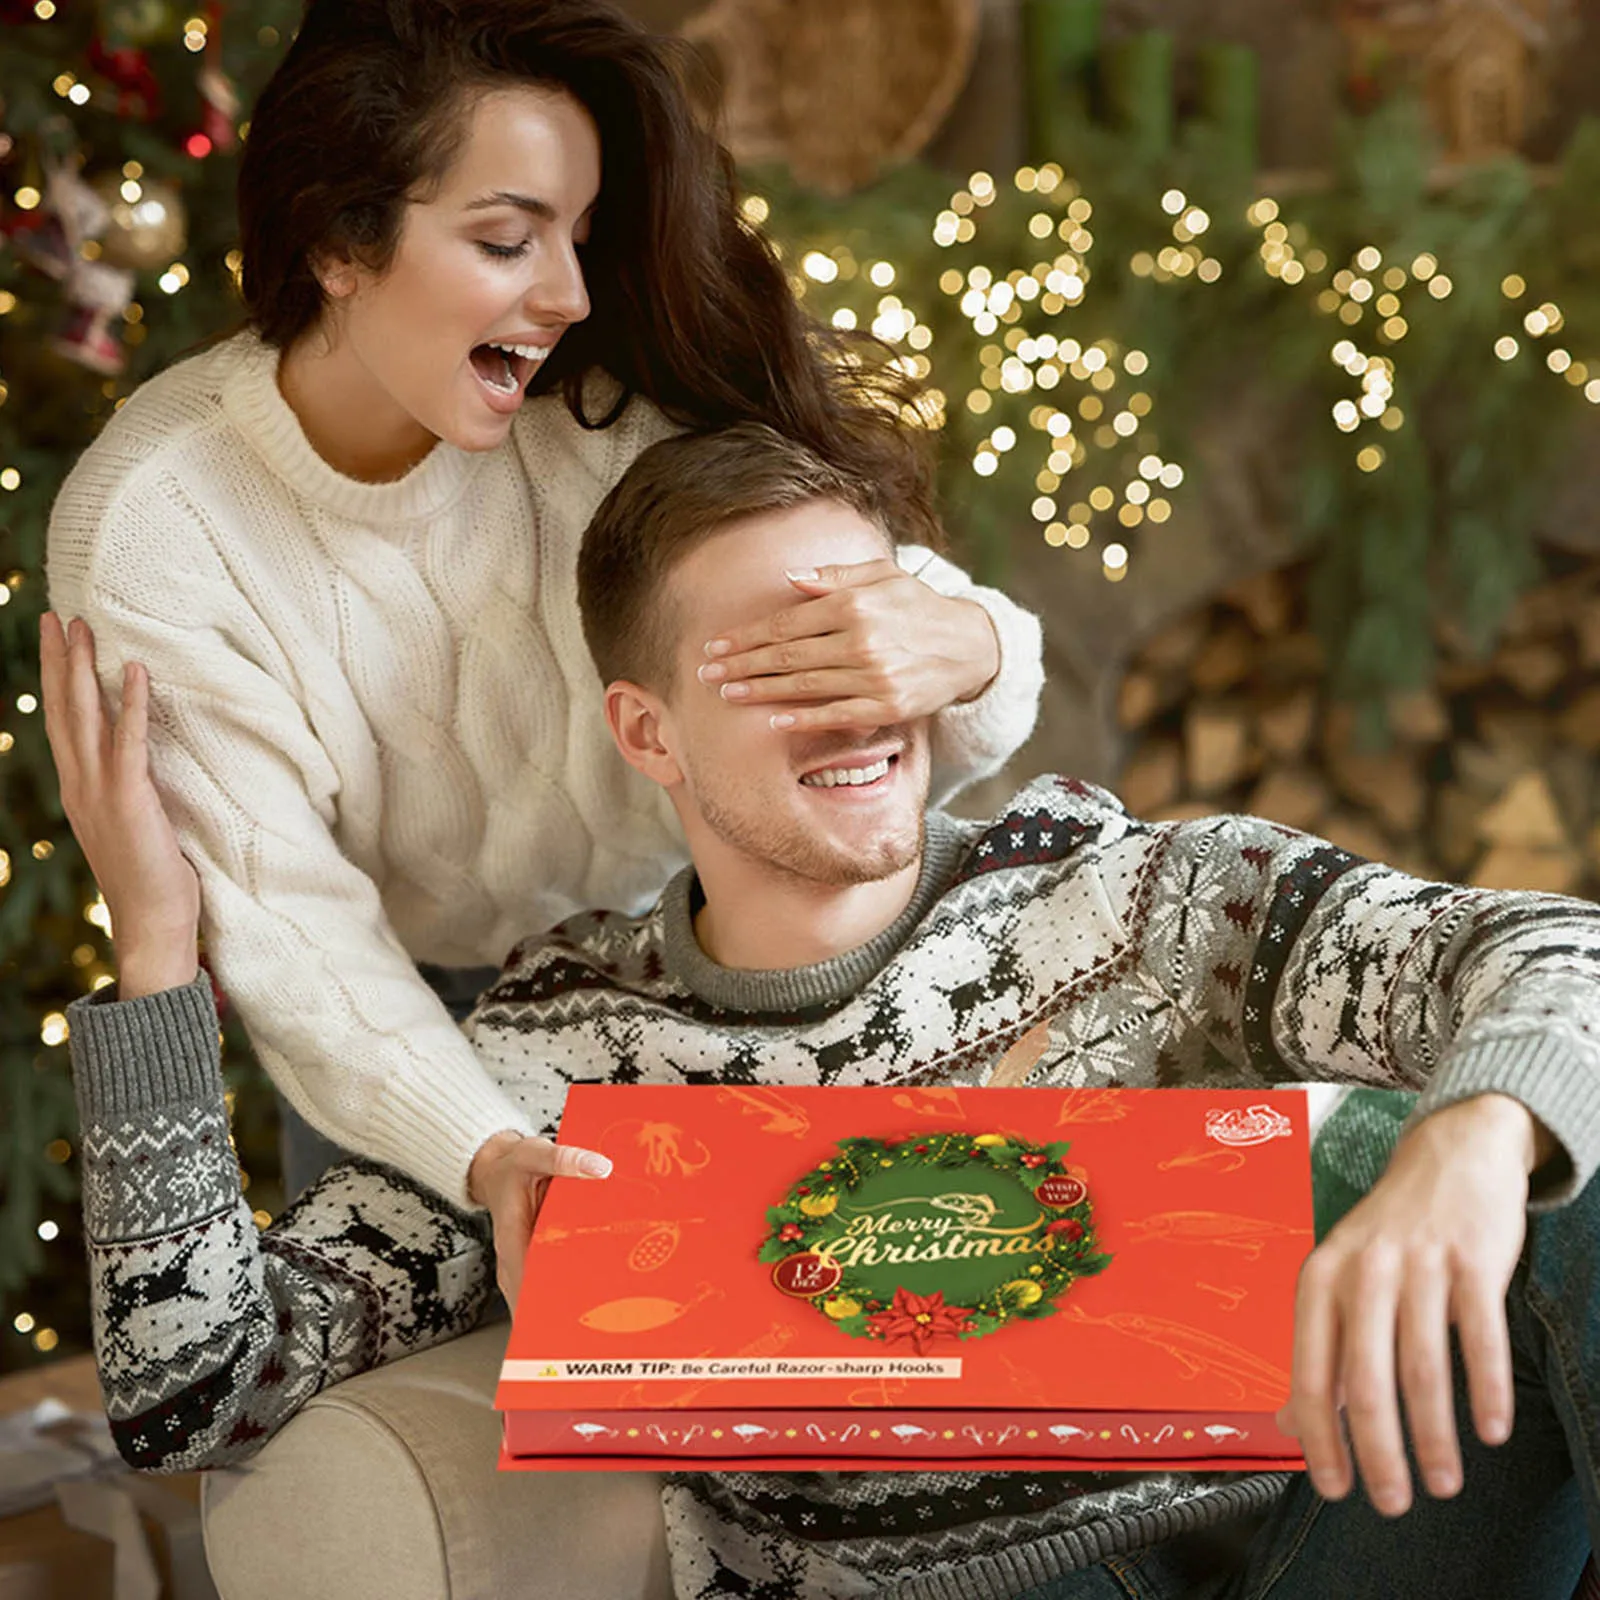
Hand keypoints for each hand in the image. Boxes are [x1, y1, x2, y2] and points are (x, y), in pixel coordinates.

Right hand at [40, 613, 200, 997]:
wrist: (153, 923)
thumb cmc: (154, 878)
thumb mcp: (135, 825)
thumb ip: (130, 792)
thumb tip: (140, 767)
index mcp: (80, 790)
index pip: (64, 723)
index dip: (58, 681)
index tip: (56, 641)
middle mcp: (80, 785)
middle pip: (65, 711)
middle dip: (59, 661)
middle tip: (56, 616)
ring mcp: (100, 792)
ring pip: (85, 718)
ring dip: (83, 670)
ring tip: (83, 627)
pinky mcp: (130, 801)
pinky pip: (129, 743)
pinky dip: (130, 704)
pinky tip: (134, 670)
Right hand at [468, 1130, 612, 1306]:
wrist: (496, 1168)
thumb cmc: (512, 1165)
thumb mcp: (534, 1154)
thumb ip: (564, 1159)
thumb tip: (600, 1166)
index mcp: (511, 1240)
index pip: (528, 1285)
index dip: (550, 1305)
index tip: (576, 1315)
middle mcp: (514, 1259)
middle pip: (536, 1302)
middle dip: (566, 1312)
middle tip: (604, 1317)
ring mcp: (522, 1264)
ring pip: (542, 1298)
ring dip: (569, 1306)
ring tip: (605, 1313)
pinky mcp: (533, 1261)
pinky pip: (549, 1282)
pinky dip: (569, 1289)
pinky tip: (596, 1291)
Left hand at [697, 558, 999, 733]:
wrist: (969, 645)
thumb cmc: (916, 606)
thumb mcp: (882, 576)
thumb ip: (834, 576)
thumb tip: (789, 579)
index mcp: (854, 604)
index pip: (786, 623)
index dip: (746, 636)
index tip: (715, 645)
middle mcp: (861, 640)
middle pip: (787, 656)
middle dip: (742, 664)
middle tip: (707, 673)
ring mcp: (874, 677)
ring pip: (804, 686)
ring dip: (760, 691)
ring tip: (728, 694)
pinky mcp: (886, 708)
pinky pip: (835, 715)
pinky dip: (802, 719)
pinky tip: (772, 721)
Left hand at [1277, 1094, 1550, 1515]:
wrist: (1449, 1155)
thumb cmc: (1389, 1233)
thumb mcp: (1338, 1280)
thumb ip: (1319, 1351)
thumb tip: (1290, 1424)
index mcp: (1320, 1279)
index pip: (1311, 1374)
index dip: (1321, 1438)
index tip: (1336, 1489)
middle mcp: (1362, 1271)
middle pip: (1365, 1383)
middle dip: (1379, 1454)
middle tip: (1393, 1503)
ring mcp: (1419, 1265)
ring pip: (1424, 1370)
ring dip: (1435, 1438)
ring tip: (1443, 1483)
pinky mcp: (1472, 1261)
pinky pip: (1481, 1339)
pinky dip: (1486, 1392)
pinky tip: (1490, 1431)